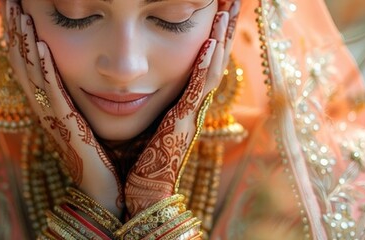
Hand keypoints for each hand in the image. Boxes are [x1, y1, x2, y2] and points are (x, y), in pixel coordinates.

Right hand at [3, 0, 122, 215]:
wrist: (103, 189)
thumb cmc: (100, 155)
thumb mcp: (82, 117)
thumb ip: (76, 94)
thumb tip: (80, 71)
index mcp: (46, 102)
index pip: (26, 61)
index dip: (19, 34)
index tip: (17, 8)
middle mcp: (43, 106)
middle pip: (21, 60)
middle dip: (15, 29)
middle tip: (10, 2)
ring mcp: (50, 114)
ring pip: (31, 71)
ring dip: (25, 40)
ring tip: (20, 13)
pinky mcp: (63, 123)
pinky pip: (49, 90)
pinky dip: (43, 67)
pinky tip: (42, 45)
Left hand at [124, 0, 240, 216]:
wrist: (139, 189)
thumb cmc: (135, 157)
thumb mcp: (142, 117)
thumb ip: (144, 98)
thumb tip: (132, 79)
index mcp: (182, 101)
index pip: (202, 60)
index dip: (212, 35)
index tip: (217, 9)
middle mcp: (191, 103)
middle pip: (214, 58)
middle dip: (223, 28)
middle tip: (231, 1)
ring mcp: (191, 111)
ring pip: (212, 67)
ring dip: (221, 37)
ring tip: (227, 10)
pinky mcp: (184, 120)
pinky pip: (198, 87)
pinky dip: (206, 64)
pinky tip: (211, 43)